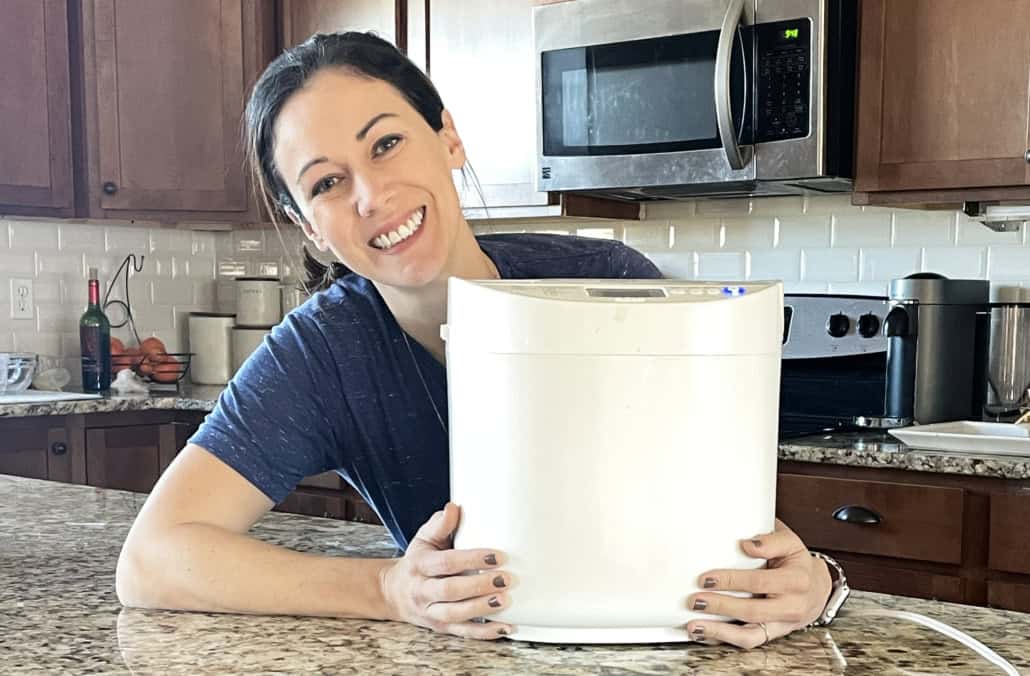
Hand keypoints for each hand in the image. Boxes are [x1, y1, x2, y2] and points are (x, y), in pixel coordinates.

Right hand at [378, 503, 513, 639]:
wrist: (393, 592)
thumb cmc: (417, 562)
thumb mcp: (423, 539)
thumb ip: (439, 525)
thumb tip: (454, 508)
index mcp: (420, 565)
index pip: (447, 563)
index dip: (472, 560)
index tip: (497, 556)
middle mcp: (423, 591)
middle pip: (451, 591)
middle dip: (479, 586)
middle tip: (506, 578)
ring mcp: (431, 612)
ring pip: (456, 615)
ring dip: (482, 609)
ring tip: (505, 600)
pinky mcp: (441, 627)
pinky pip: (463, 633)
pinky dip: (485, 633)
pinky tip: (505, 627)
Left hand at [685, 519, 831, 648]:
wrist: (815, 588)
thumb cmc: (796, 563)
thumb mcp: (791, 544)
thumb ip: (770, 541)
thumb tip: (747, 544)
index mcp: (796, 580)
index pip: (759, 582)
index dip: (731, 581)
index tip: (707, 578)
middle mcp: (791, 606)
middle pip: (752, 611)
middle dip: (721, 606)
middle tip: (695, 600)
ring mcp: (781, 624)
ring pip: (750, 635)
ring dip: (719, 632)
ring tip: (694, 625)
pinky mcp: (772, 634)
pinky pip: (748, 641)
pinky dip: (724, 639)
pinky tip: (704, 633)